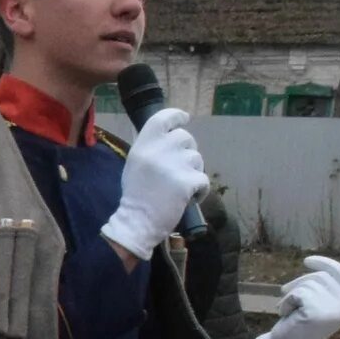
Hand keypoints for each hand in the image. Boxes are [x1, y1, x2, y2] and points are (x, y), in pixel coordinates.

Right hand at [100, 105, 206, 259]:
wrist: (137, 222)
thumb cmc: (136, 195)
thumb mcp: (136, 163)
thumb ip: (152, 148)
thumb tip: (172, 138)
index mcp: (144, 144)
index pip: (163, 118)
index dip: (177, 116)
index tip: (184, 119)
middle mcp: (159, 149)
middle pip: (186, 137)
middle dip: (187, 151)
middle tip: (179, 169)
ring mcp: (174, 164)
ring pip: (197, 158)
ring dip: (193, 172)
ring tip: (180, 187)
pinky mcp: (187, 181)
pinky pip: (203, 179)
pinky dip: (200, 190)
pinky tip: (189, 198)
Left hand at [252, 253, 339, 338]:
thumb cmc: (304, 322)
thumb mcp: (322, 301)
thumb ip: (338, 285)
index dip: (324, 263)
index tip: (307, 261)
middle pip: (322, 276)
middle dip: (300, 281)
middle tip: (286, 292)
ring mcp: (333, 311)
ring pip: (308, 284)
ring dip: (291, 294)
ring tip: (290, 309)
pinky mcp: (317, 313)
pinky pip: (298, 293)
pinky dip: (286, 302)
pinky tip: (287, 315)